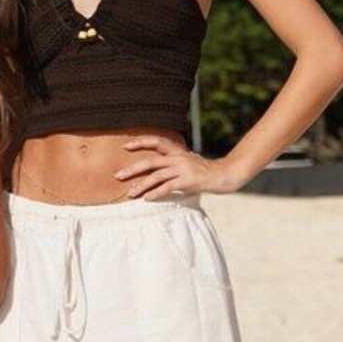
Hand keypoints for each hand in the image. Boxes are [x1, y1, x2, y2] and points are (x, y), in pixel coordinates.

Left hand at [115, 135, 243, 200]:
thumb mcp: (189, 161)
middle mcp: (178, 158)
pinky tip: (147, 199)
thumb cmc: (206, 170)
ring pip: (156, 176)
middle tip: (117, 176)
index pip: (156, 142)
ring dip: (141, 185)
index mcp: (178, 151)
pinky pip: (168, 187)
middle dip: (132, 169)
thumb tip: (161, 167)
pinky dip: (156, 193)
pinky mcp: (187, 181)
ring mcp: (183, 169)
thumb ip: (175, 162)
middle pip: (151, 161)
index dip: (140, 142)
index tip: (125, 146)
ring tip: (130, 194)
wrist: (225, 175)